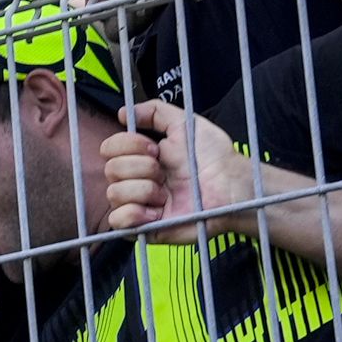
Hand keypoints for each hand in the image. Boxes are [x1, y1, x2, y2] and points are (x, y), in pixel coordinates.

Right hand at [97, 100, 267, 236]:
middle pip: (111, 169)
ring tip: (166, 193)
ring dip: (143, 189)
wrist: (231, 186)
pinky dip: (134, 213)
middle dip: (141, 167)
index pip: (110, 148)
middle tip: (165, 172)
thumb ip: (155, 111)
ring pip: (114, 193)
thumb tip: (122, 113)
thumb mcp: (185, 123)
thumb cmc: (214, 157)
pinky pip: (117, 222)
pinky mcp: (146, 229)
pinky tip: (157, 211)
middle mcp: (138, 180)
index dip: (129, 145)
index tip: (155, 148)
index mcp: (142, 157)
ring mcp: (140, 206)